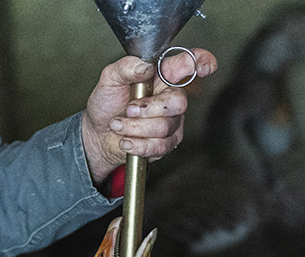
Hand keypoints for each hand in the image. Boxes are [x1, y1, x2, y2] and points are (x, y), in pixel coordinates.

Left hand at [81, 48, 217, 184]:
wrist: (99, 133)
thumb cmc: (108, 103)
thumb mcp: (110, 79)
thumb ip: (126, 68)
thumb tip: (145, 65)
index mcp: (161, 76)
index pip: (187, 65)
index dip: (200, 62)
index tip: (205, 67)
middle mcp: (170, 97)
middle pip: (178, 102)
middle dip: (149, 109)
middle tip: (128, 109)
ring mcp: (172, 121)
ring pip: (164, 126)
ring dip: (135, 127)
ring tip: (118, 125)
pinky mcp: (168, 142)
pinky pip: (160, 145)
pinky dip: (138, 144)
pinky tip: (126, 140)